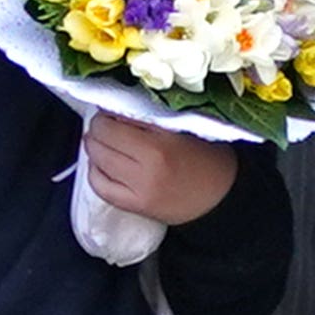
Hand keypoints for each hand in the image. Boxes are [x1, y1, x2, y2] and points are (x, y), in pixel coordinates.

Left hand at [83, 114, 237, 225]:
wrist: (220, 197)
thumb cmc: (208, 157)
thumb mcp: (187, 128)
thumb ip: (154, 119)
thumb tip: (119, 109)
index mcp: (164, 141)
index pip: (120, 119)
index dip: (109, 111)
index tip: (110, 109)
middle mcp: (148, 165)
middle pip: (104, 138)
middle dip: (98, 127)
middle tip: (103, 122)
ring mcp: (139, 188)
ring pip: (98, 161)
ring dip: (93, 146)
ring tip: (99, 140)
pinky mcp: (135, 205)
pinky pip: (101, 187)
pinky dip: (95, 172)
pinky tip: (100, 164)